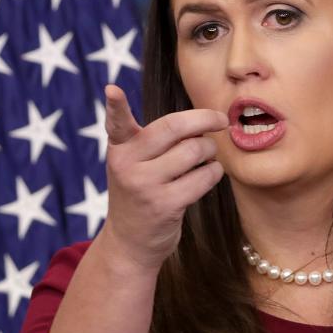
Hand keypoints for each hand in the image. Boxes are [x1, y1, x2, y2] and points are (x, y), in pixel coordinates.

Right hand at [97, 84, 227, 271]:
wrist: (129, 242)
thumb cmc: (141, 192)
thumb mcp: (134, 164)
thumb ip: (154, 141)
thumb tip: (202, 120)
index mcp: (120, 148)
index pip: (117, 123)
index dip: (116, 106)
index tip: (112, 90)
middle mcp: (127, 164)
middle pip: (173, 128)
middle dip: (205, 119)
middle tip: (220, 121)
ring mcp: (145, 185)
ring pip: (194, 151)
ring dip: (210, 151)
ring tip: (206, 157)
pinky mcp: (165, 205)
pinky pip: (204, 177)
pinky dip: (214, 172)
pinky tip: (209, 174)